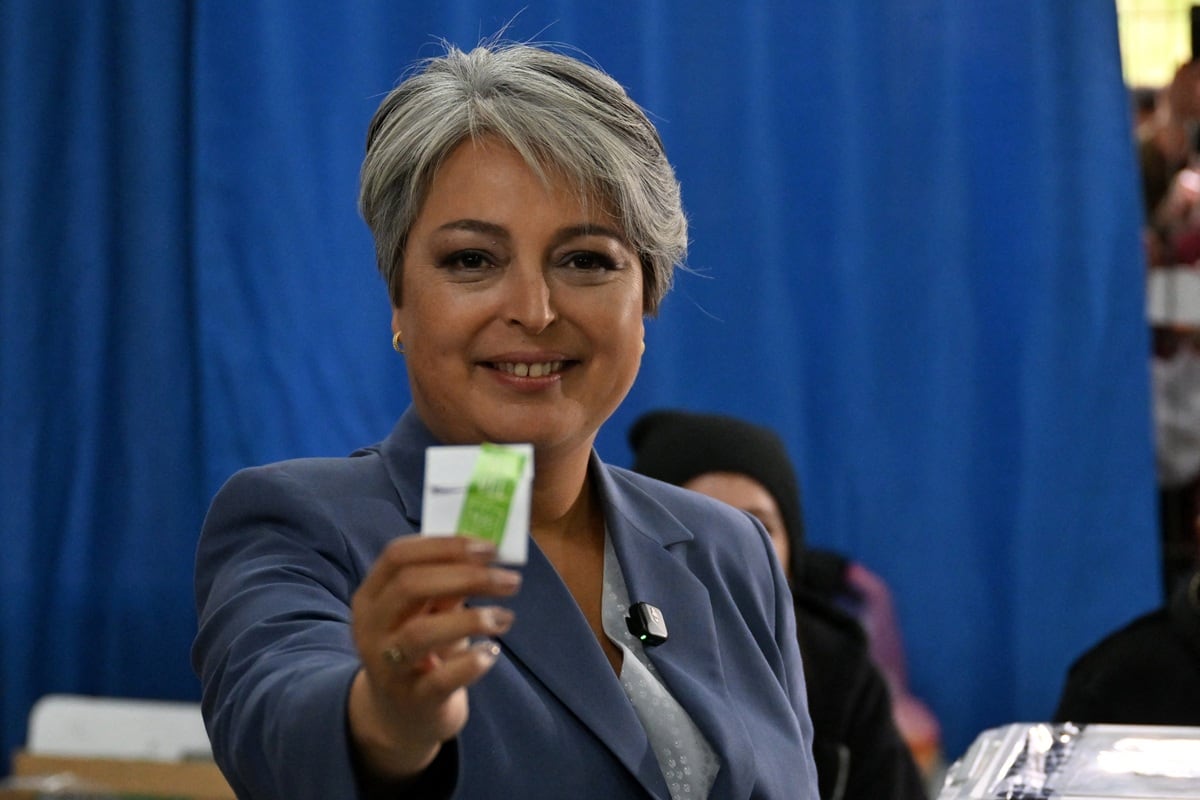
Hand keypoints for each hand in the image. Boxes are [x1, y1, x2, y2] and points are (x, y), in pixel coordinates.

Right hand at [348, 535, 520, 779]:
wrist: (401, 717)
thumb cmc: (421, 650)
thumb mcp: (427, 613)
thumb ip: (447, 584)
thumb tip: (488, 554)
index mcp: (371, 596)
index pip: (398, 556)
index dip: (445, 546)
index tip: (489, 549)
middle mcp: (371, 629)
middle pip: (410, 587)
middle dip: (466, 577)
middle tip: (510, 580)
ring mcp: (387, 666)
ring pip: (419, 633)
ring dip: (471, 619)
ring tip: (505, 617)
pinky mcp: (412, 700)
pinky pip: (440, 679)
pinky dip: (471, 663)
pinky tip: (491, 653)